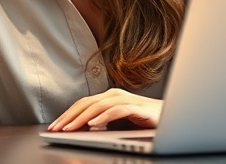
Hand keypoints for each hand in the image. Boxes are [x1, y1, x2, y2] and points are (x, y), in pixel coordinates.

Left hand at [47, 88, 162, 131]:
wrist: (172, 118)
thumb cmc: (144, 121)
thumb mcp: (118, 123)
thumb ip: (102, 123)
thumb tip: (82, 131)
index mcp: (109, 97)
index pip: (82, 104)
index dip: (66, 115)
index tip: (53, 127)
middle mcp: (115, 95)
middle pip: (85, 104)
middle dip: (68, 117)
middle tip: (55, 129)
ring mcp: (126, 99)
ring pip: (97, 106)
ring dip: (81, 118)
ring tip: (69, 128)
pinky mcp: (137, 107)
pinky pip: (116, 110)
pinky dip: (103, 117)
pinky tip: (93, 124)